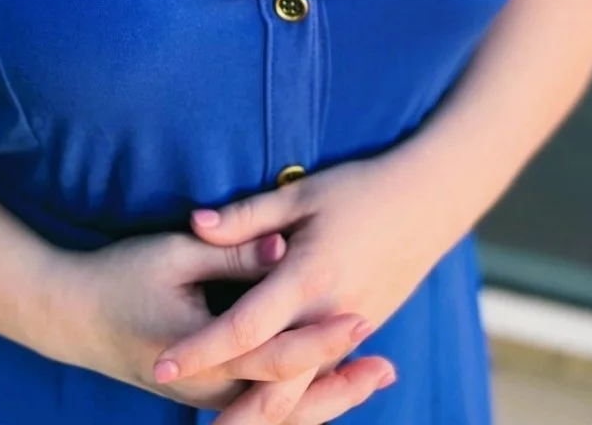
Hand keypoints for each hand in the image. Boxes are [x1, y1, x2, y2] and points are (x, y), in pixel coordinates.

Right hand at [52, 226, 392, 412]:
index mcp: (206, 354)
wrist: (70, 316)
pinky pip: (262, 409)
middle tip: (388, 366)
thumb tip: (285, 247)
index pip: (277, 355)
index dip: (322, 339)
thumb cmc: (119, 275)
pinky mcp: (204, 396)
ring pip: (279, 414)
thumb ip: (234, 253)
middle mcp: (210, 389)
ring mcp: (207, 399)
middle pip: (289, 400)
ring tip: (374, 377)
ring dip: (328, 399)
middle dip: (341, 385)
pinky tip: (328, 383)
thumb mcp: (175, 253)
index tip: (362, 319)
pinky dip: (300, 401)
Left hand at [152, 153, 444, 414]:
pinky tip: (272, 411)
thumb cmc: (360, 189)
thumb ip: (247, 217)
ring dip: (265, 416)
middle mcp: (329, 316)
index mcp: (308, 278)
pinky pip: (324, 380)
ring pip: (303, 393)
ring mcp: (351, 331)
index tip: (163, 362)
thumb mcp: (301, 194)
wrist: (428, 202)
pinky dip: (299, 401)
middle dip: (235, 413)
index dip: (202, 348)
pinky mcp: (363, 332)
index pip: (245, 327)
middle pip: (276, 383)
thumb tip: (197, 223)